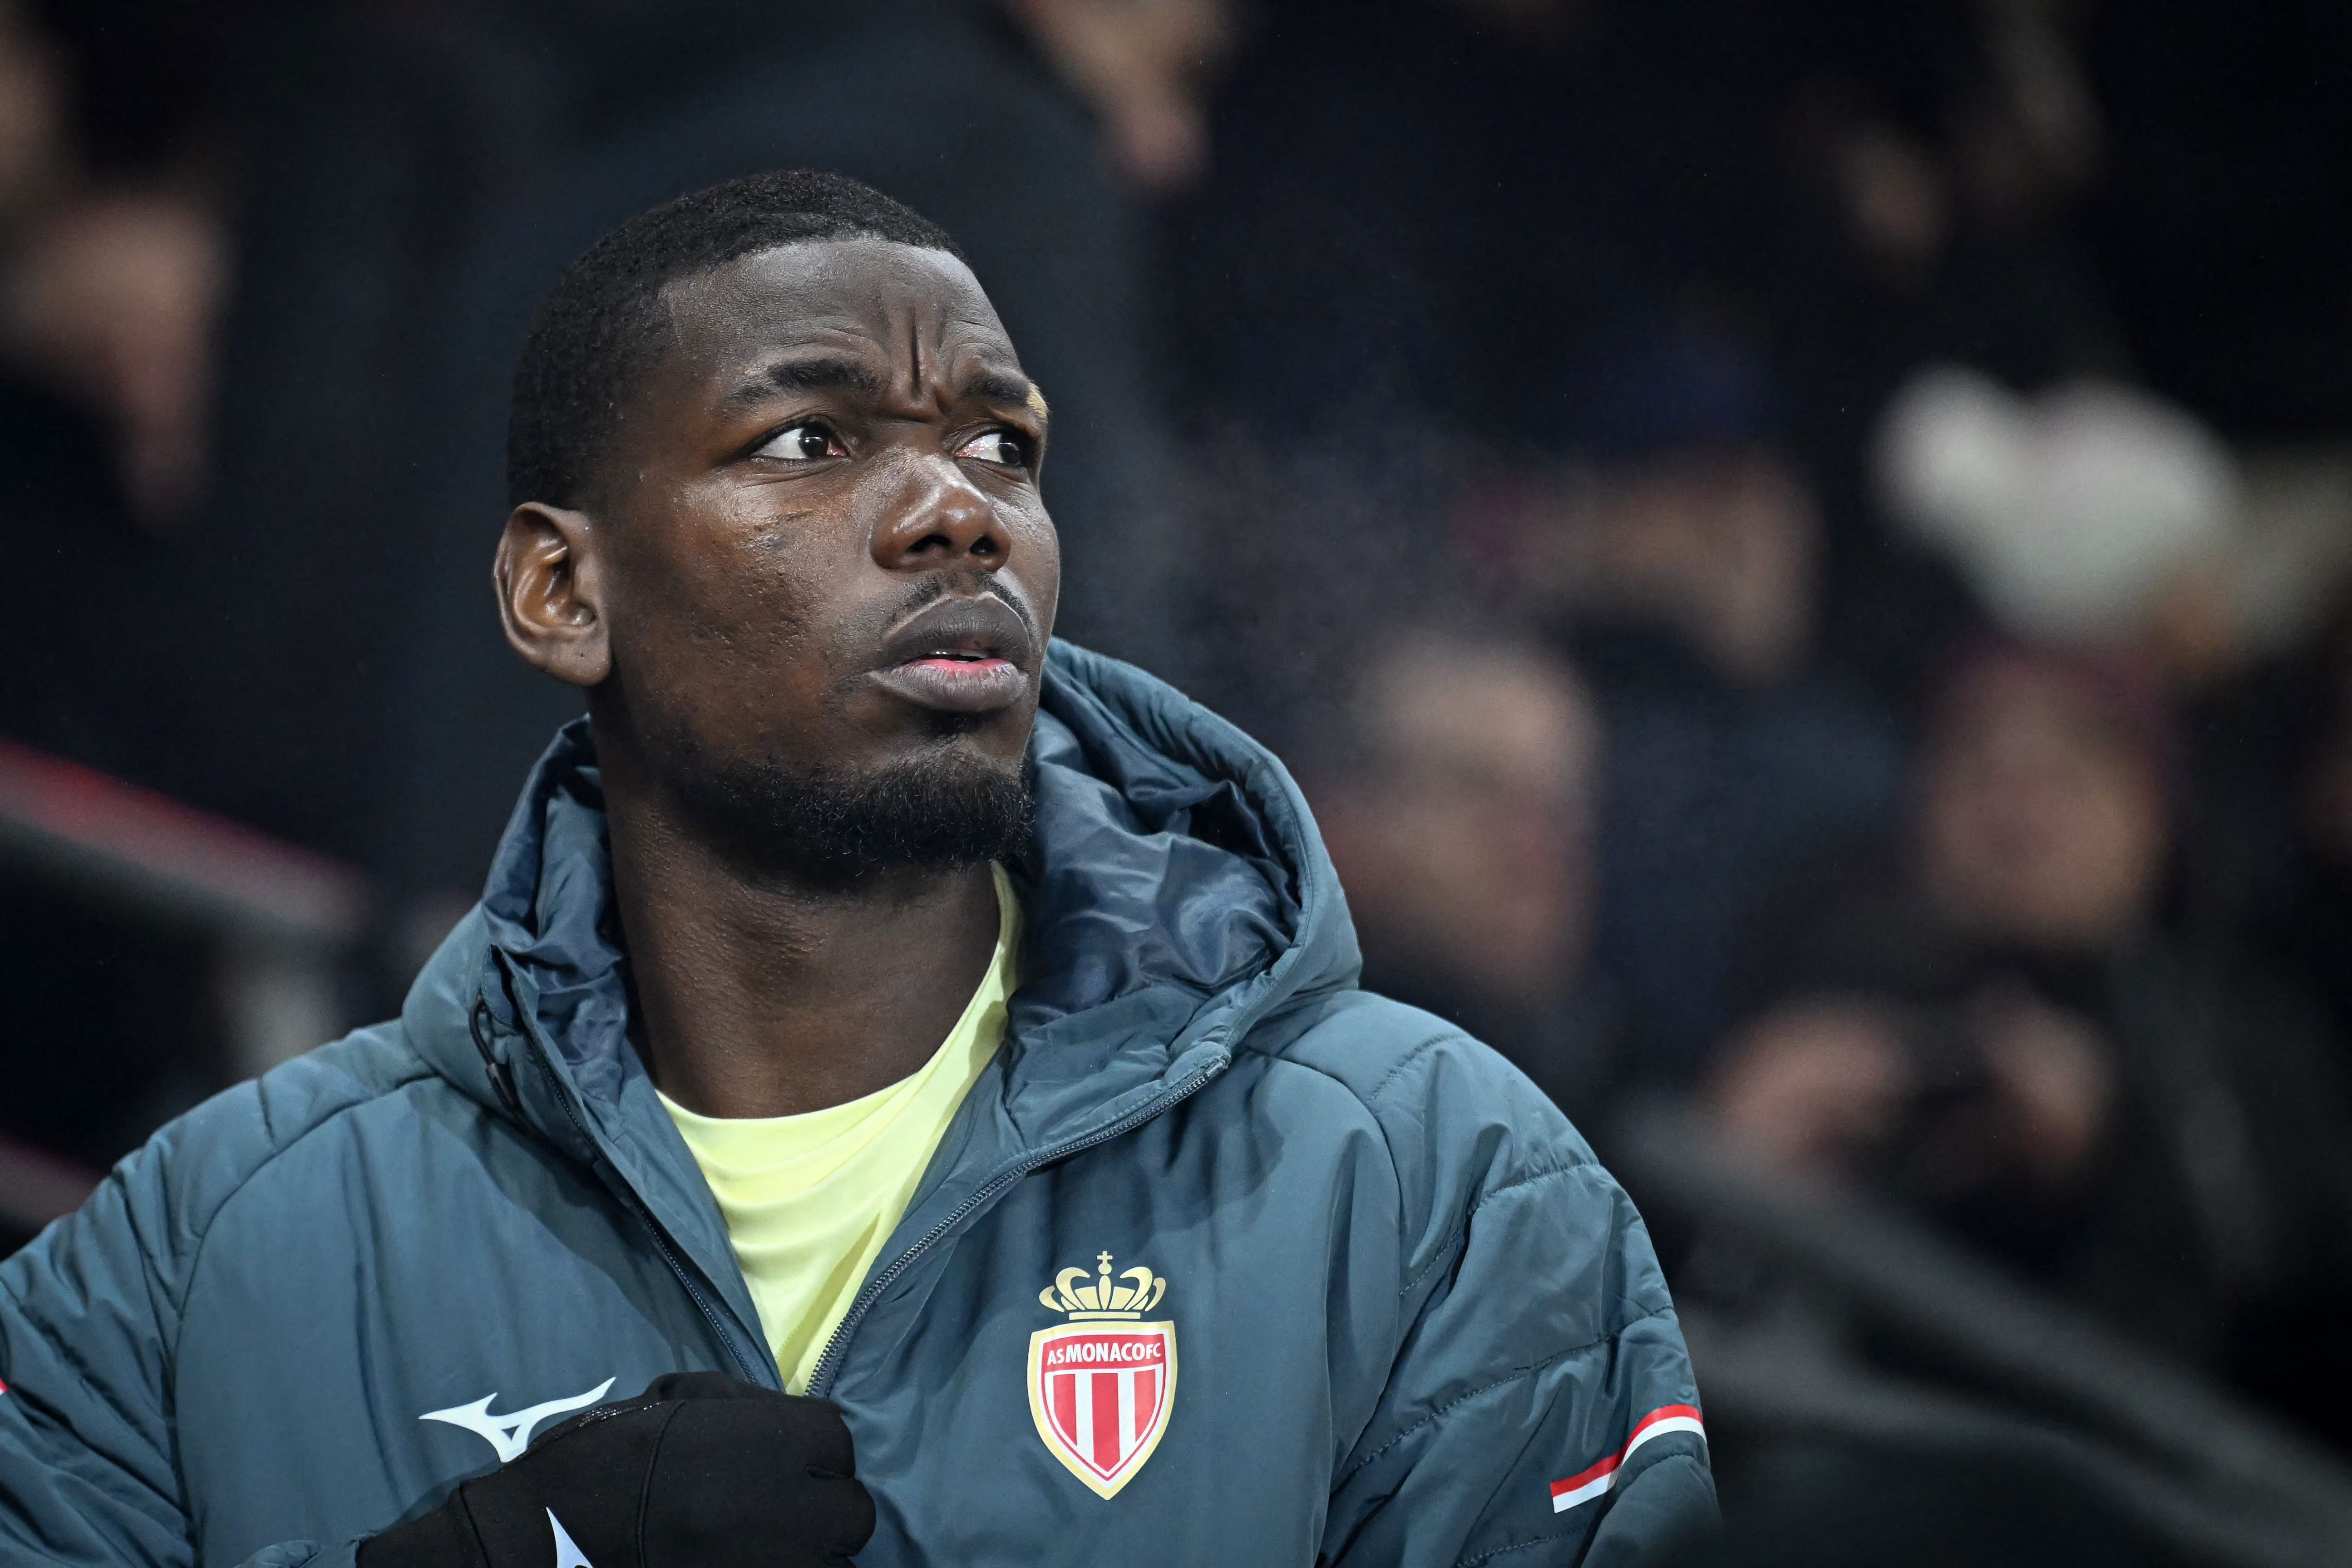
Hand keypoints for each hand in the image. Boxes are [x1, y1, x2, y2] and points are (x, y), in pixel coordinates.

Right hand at [360, 1372, 873, 1567]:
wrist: (557, 1531)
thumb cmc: (612, 1456)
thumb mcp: (683, 1401)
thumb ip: (747, 1405)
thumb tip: (784, 1418)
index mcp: (785, 1442)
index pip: (838, 1442)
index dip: (807, 1452)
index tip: (776, 1462)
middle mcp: (798, 1507)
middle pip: (850, 1512)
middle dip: (819, 1510)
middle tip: (773, 1513)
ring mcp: (782, 1564)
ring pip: (830, 1561)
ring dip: (802, 1550)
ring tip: (752, 1543)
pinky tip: (738, 1563)